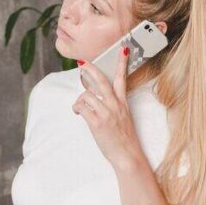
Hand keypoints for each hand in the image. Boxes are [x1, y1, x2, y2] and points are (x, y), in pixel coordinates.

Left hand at [74, 47, 145, 169]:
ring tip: (80, 108)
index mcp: (122, 103)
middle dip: (90, 70)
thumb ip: (113, 107)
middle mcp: (115, 105)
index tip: (123, 49)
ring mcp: (106, 113)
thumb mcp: (124, 118)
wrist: (128, 155)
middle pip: (101, 81)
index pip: (122, 78)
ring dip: (80, 100)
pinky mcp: (98, 123)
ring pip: (86, 95)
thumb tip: (96, 99)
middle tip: (82, 63)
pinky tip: (78, 113)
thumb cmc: (125, 140)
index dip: (122, 63)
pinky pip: (82, 108)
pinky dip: (77, 109)